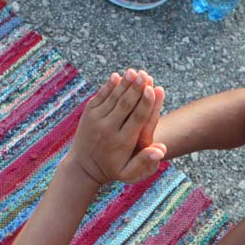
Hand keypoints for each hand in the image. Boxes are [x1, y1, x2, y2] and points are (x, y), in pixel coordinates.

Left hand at [63, 68, 167, 186]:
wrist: (83, 167)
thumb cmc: (113, 169)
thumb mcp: (130, 173)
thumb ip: (145, 163)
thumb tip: (161, 151)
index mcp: (122, 142)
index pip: (136, 119)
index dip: (145, 103)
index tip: (152, 89)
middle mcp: (108, 130)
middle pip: (125, 105)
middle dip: (135, 89)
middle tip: (145, 74)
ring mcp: (96, 120)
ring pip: (113, 98)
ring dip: (124, 84)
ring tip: (134, 71)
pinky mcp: (88, 114)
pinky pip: (101, 97)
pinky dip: (109, 86)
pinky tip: (117, 76)